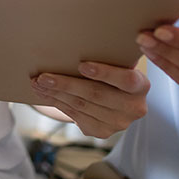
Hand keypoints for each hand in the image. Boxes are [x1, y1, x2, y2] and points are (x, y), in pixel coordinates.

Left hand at [31, 62, 149, 138]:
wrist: (117, 97)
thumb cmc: (113, 72)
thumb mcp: (118, 64)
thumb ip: (109, 58)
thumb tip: (74, 46)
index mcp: (140, 86)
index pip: (126, 80)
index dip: (105, 73)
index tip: (82, 65)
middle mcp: (133, 108)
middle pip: (96, 94)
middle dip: (66, 84)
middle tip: (43, 76)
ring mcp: (118, 123)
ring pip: (81, 106)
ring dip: (56, 94)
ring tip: (38, 83)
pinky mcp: (101, 132)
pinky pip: (75, 115)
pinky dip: (58, 103)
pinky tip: (45, 94)